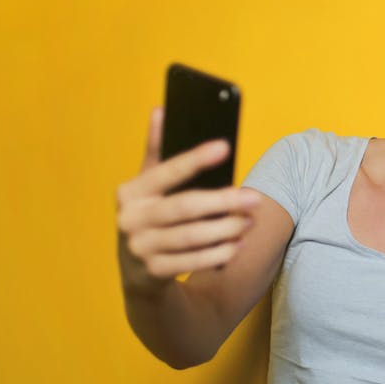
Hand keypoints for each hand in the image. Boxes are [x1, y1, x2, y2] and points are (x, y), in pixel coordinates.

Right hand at [116, 107, 258, 289]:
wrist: (137, 271)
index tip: (224, 146)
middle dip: (222, 202)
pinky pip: (190, 262)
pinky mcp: (152, 273)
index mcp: (130, 191)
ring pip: (190, 237)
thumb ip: (157, 151)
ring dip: (224, 229)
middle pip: (183, 207)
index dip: (194, 158)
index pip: (165, 170)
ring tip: (248, 222)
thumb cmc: (151, 215)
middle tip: (255, 198)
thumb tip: (161, 110)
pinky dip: (216, 254)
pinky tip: (236, 245)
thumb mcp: (148, 185)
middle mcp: (130, 219)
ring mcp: (139, 248)